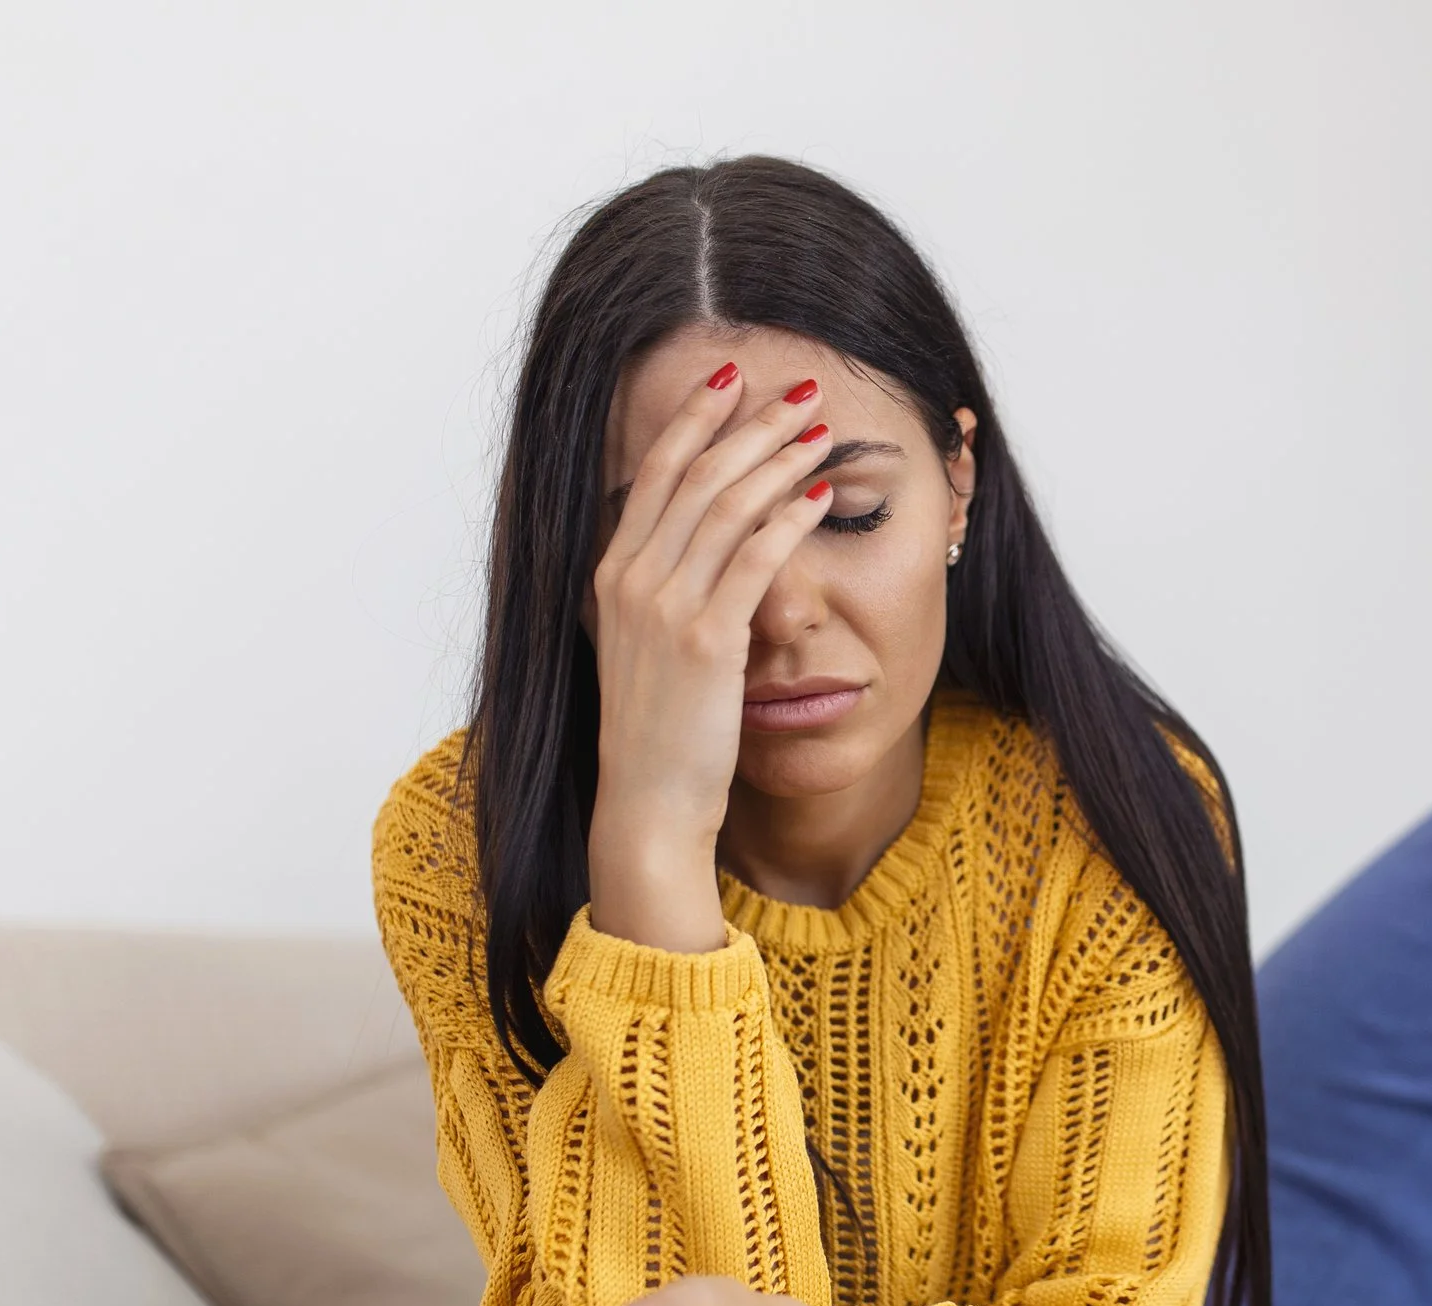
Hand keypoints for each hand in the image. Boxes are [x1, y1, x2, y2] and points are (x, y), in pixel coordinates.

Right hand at [587, 368, 839, 950]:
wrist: (647, 801)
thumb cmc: (658, 730)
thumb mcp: (644, 647)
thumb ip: (660, 592)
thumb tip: (691, 550)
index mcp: (612, 574)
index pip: (654, 472)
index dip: (694, 418)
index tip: (732, 377)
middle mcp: (630, 580)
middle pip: (695, 474)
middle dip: (749, 422)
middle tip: (800, 387)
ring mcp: (665, 608)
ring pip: (726, 506)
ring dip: (778, 458)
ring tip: (819, 427)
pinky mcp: (707, 641)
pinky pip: (753, 562)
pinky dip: (789, 520)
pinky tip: (819, 494)